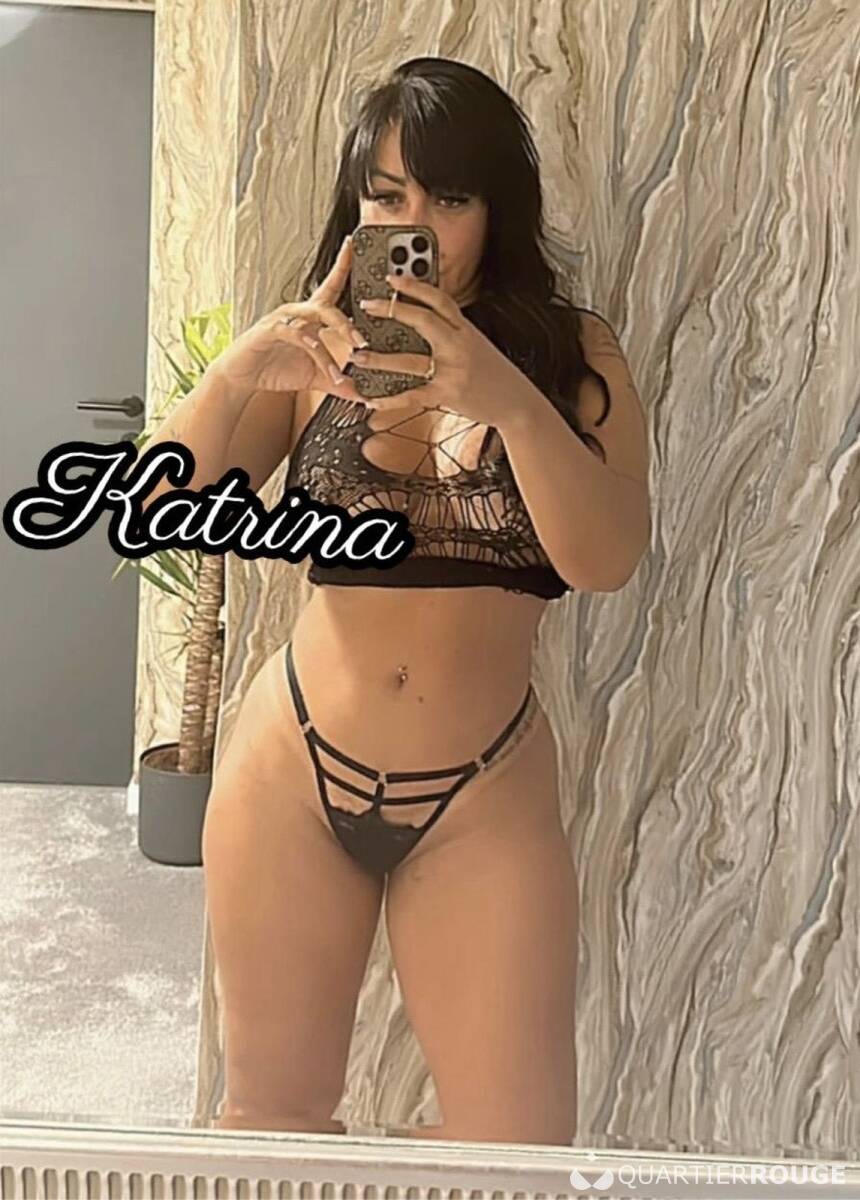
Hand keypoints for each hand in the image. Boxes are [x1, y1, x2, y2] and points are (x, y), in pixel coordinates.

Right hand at [209, 234, 367, 401]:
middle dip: (348, 323)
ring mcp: (283, 319)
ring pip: (314, 318)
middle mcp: (298, 313)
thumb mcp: (314, 378)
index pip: (330, 287)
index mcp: (310, 318)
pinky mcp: (270, 330)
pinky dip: (311, 345)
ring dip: (334, 337)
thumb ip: (339, 383)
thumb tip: (364, 395)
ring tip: (352, 356)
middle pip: (329, 306)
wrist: (242, 378)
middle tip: (364, 341)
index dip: (342, 266)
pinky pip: (295, 333)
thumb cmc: (275, 369)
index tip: (354, 246)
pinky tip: (319, 351)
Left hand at [346, 272, 529, 426]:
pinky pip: (412, 396)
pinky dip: (388, 400)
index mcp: (466, 329)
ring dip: (379, 359)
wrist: (518, 403)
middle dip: (392, 310)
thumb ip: (453, 335)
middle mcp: (460, 345)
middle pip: (423, 320)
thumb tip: (423, 325)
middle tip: (366, 305)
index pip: (439, 299)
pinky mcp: (448, 395)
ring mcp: (453, 370)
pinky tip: (370, 400)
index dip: (414, 285)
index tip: (391, 276)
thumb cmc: (494, 375)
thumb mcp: (477, 346)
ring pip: (410, 360)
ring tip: (356, 356)